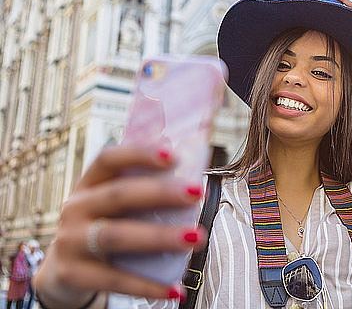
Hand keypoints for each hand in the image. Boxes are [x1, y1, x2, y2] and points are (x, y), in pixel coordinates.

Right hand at [33, 145, 206, 305]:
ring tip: (195, 237)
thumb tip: (193, 179)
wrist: (63, 270)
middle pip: (118, 195)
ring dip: (160, 236)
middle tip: (196, 192)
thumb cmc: (104, 226)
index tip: (173, 154)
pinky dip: (148, 286)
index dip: (139, 154)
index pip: (109, 160)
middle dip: (160, 193)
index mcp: (88, 184)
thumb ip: (142, 191)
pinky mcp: (73, 274)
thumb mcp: (112, 205)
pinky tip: (175, 289)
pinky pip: (115, 279)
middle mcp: (76, 208)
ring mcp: (71, 241)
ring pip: (117, 236)